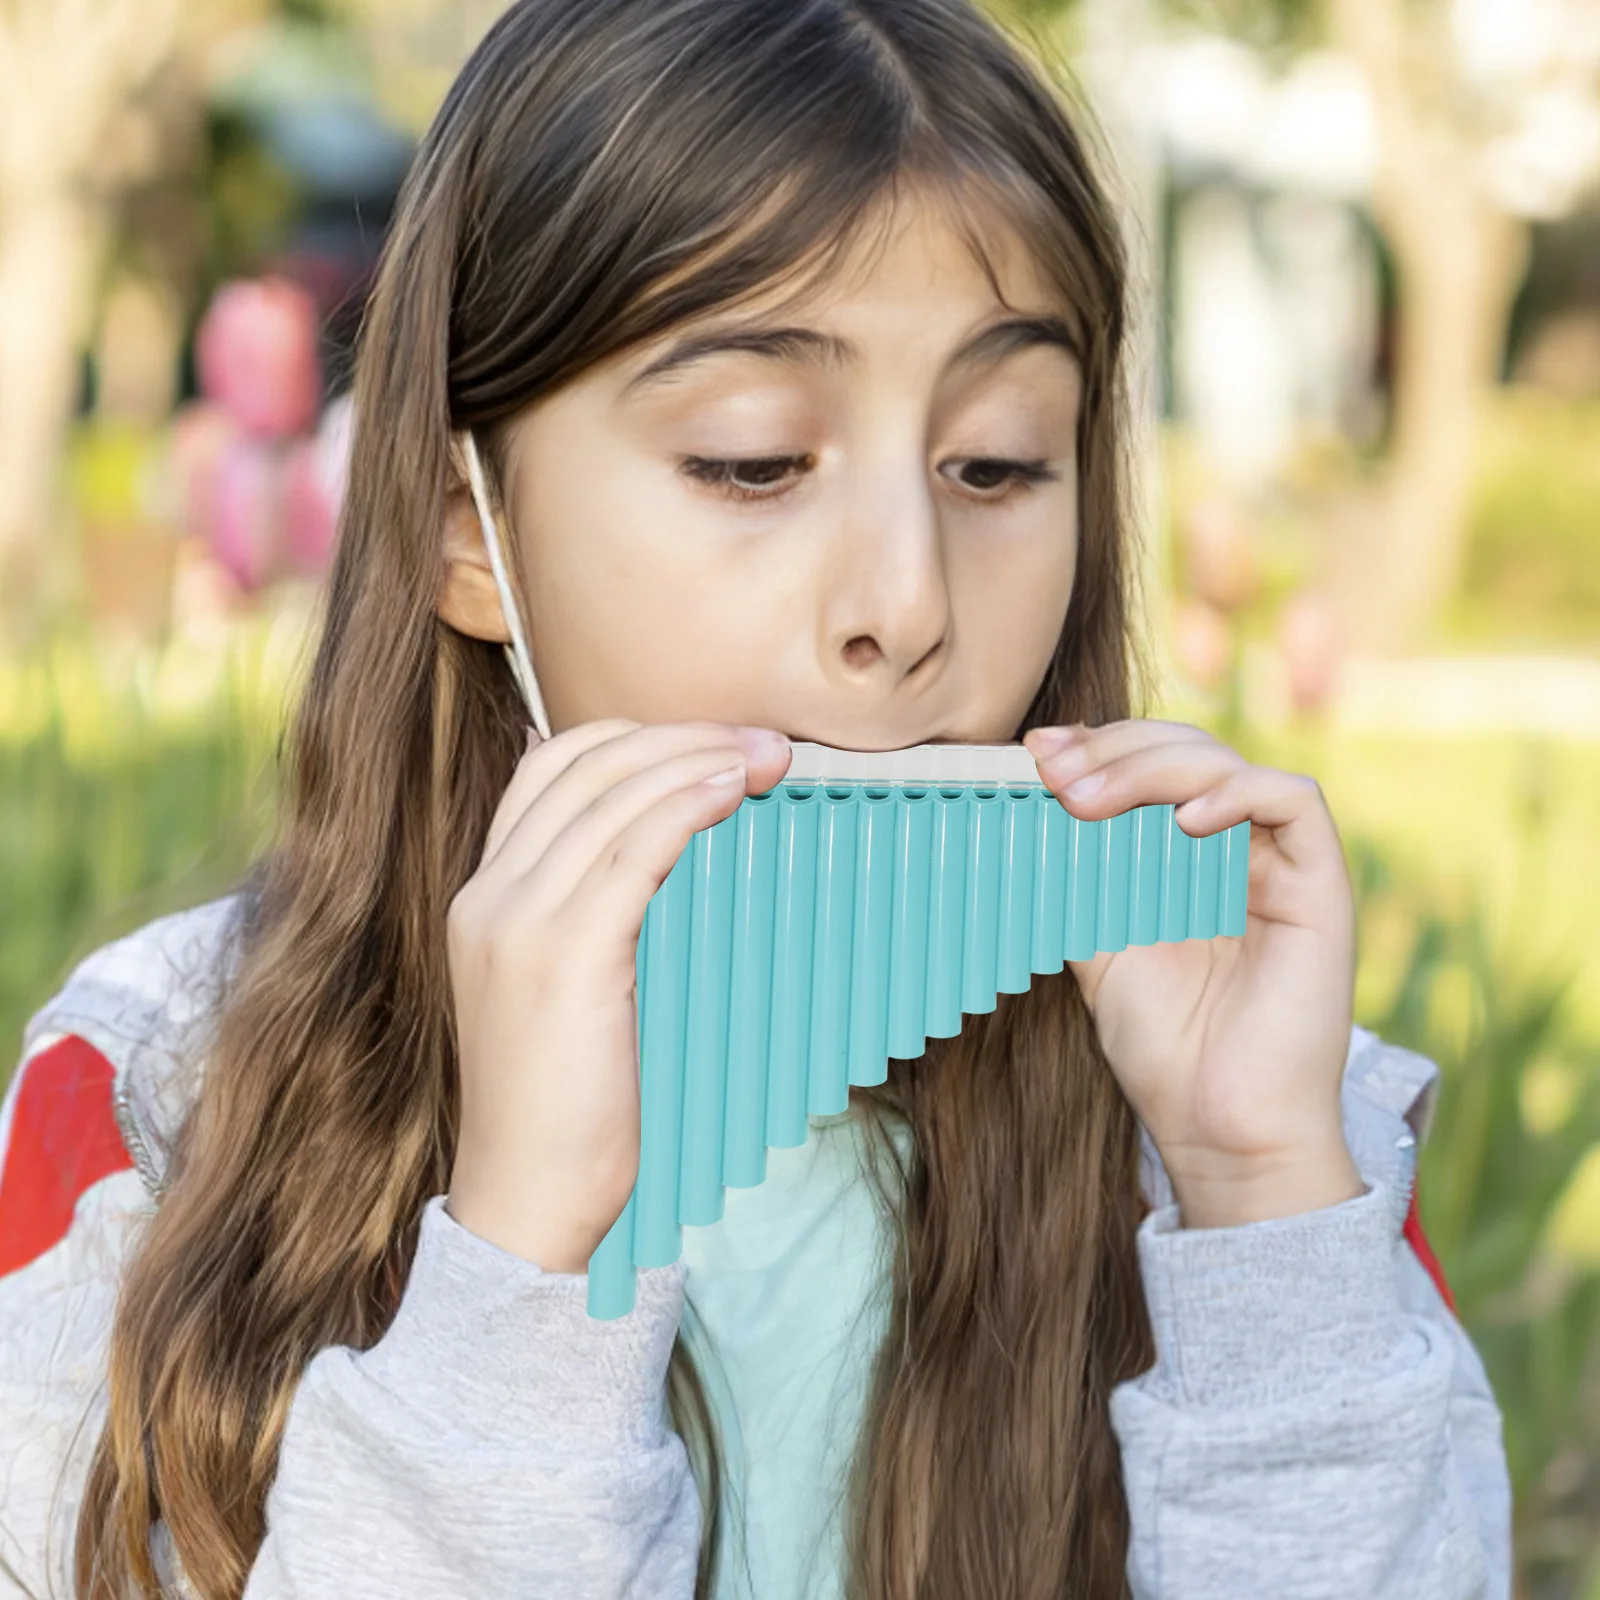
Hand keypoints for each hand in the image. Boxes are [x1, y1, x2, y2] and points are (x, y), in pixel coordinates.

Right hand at [445, 718, 791, 1269]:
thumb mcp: (571, 993)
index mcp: (485, 896)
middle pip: (585, 765)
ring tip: (766, 760)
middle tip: (762, 742)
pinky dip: (685, 806)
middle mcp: (489, 895)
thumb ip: (599, 919)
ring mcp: (517, 921)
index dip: (637, 738)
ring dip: (697, 760)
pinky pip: (629, 850)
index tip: (713, 744)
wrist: (528, 1203)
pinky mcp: (561, 956)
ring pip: (611, 796)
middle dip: (681, 737)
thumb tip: (671, 859)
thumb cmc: (570, 1107)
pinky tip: (731, 793)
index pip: (551, 768)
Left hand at [1021, 719, 1364, 1228]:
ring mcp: (1280, 863)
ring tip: (1090, 799)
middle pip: (1184, 752)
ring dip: (1151, 768)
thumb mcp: (1096, 947)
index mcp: (1183, 858)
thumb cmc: (1164, 1047)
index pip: (1146, 768)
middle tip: (1054, 772)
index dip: (1095, 749)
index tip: (1035, 755)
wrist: (1219, 1129)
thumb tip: (1024, 806)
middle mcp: (1235, 849)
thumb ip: (1075, 879)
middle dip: (1113, 750)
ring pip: (1227, 765)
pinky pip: (1295, 801)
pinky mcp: (1321, 885)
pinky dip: (1237, 793)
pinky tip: (1185, 821)